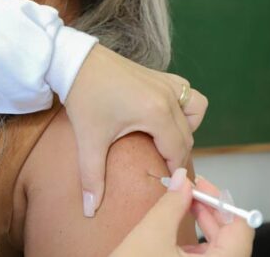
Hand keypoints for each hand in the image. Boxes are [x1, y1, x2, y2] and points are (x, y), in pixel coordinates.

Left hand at [64, 44, 207, 215]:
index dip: (174, 171)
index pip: (177, 150)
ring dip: (187, 128)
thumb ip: (92, 177)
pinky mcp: (160, 75)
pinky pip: (187, 93)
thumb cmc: (83, 97)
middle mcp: (168, 96)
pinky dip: (184, 106)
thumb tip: (90, 209)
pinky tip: (164, 117)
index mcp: (155, 113)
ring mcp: (166, 82)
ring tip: (164, 141)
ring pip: (196, 110)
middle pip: (188, 135)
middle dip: (178, 155)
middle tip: (163, 169)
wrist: (74, 61)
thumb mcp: (89, 139)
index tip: (168, 185)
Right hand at [110, 168, 254, 256]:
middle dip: (210, 210)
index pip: (240, 228)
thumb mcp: (151, 234)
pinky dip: (198, 243)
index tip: (200, 185)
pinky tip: (180, 231)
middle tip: (188, 190)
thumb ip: (172, 203)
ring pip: (221, 249)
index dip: (220, 202)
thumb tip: (182, 180)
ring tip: (183, 206)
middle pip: (232, 238)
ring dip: (205, 225)